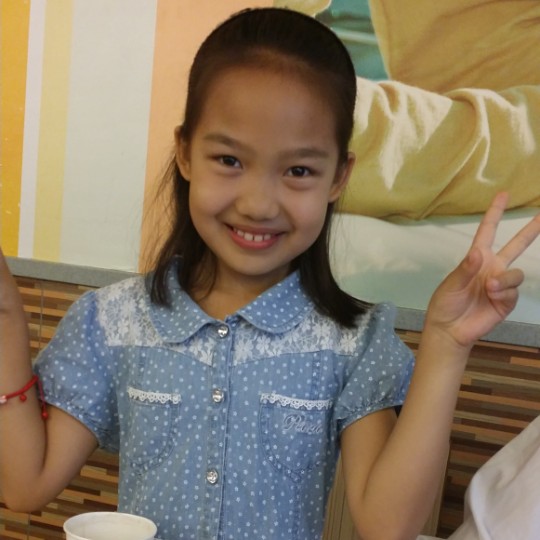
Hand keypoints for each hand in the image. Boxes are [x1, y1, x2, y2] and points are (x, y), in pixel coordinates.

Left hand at [426, 192, 539, 347]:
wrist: (450, 329)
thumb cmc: (445, 303)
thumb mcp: (451, 284)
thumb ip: (465, 269)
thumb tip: (479, 252)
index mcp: (476, 258)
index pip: (488, 231)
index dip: (494, 213)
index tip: (503, 194)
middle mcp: (492, 267)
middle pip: (516, 245)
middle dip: (531, 231)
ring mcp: (501, 284)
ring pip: (516, 273)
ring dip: (505, 279)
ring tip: (489, 287)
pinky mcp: (507, 301)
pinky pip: (513, 291)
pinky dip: (504, 293)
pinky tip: (492, 297)